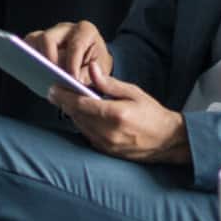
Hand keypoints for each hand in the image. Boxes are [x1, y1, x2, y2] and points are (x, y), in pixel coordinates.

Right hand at [25, 20, 111, 85]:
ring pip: (34, 40)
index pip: (75, 45)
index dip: (72, 64)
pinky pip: (27, 46)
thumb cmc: (96, 63)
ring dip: (35, 59)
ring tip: (39, 76)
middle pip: (48, 39)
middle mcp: (65, 28)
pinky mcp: (39, 41)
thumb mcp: (102, 69)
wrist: (91, 61)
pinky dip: (28, 59)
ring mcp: (50, 34)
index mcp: (85, 31)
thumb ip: (94, 75)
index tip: (72, 80)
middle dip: (48, 60)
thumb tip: (78, 80)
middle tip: (52, 78)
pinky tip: (32, 74)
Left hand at [53, 73, 188, 163]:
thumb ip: (109, 83)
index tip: (53, 87)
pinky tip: (79, 114)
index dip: (64, 96)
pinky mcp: (105, 151)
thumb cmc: (152, 113)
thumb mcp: (133, 92)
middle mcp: (107, 132)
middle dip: (63, 103)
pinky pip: (87, 134)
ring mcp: (106, 144)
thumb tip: (91, 69)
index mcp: (115, 114)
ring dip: (71, 113)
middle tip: (53, 92)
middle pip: (76, 115)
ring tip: (64, 100)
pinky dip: (81, 123)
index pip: (81, 104)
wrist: (167, 141)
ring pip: (79, 125)